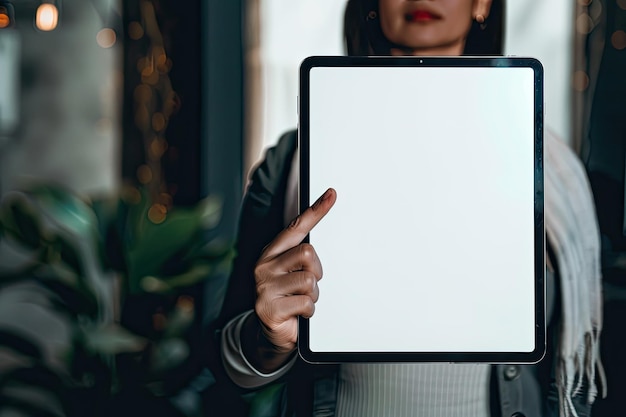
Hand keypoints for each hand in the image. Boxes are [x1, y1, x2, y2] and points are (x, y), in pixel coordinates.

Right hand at [253, 188, 335, 353]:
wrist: (272, 333)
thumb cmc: (287, 298)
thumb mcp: (292, 273)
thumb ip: (301, 256)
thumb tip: (320, 240)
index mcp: (271, 253)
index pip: (296, 227)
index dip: (315, 211)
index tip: (332, 194)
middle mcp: (264, 266)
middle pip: (308, 253)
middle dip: (317, 271)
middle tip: (309, 284)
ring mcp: (265, 287)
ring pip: (310, 280)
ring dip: (314, 294)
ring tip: (301, 300)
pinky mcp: (270, 308)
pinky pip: (307, 303)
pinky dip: (310, 310)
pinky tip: (299, 313)